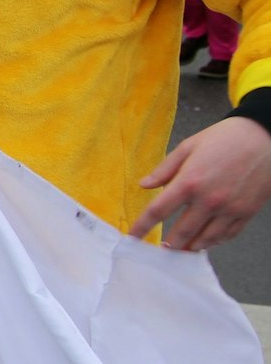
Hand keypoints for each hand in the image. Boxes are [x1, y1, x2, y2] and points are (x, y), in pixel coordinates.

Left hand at [133, 116, 270, 249]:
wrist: (263, 139)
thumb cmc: (223, 139)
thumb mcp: (187, 147)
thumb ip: (165, 169)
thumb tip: (144, 185)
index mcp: (189, 182)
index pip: (158, 211)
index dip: (143, 226)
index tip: (132, 237)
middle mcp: (208, 200)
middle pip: (183, 232)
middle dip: (170, 245)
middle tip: (162, 250)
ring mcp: (229, 209)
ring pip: (206, 239)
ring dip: (192, 247)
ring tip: (182, 250)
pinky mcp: (247, 213)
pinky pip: (228, 235)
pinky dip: (215, 241)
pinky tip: (207, 241)